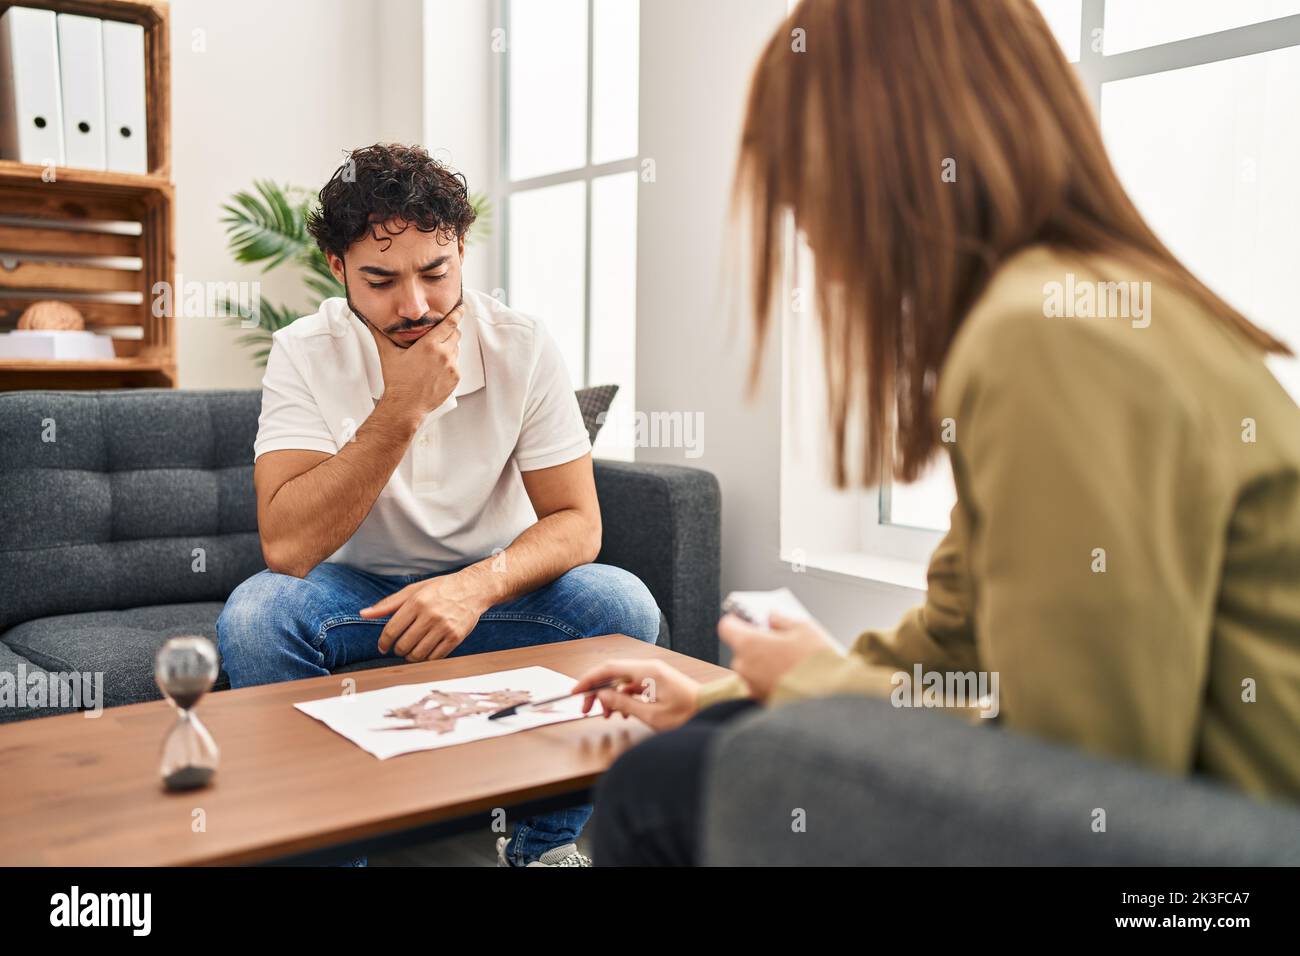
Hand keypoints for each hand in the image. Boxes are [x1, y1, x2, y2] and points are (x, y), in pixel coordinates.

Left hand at [360, 570, 487, 661]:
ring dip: (410, 656)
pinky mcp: (456, 637)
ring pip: (418, 654)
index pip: (392, 630)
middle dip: (397, 650)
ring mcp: (444, 627)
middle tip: (399, 647)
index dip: (384, 642)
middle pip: (403, 645)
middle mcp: (431, 615)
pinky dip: (426, 658)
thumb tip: (363, 614)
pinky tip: (426, 651)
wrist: (473, 589)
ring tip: (412, 650)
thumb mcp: (414, 590)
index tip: (383, 647)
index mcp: (417, 602)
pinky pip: (435, 657)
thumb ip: (388, 604)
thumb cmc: (440, 589)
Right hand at [371, 302, 464, 423]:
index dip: (457, 313)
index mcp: (429, 345)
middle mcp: (443, 354)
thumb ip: (380, 334)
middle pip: (455, 334)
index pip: (450, 323)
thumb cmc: (397, 381)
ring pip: (456, 349)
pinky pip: (456, 365)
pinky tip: (435, 370)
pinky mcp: (455, 378)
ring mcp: (451, 367)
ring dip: (448, 349)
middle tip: (438, 336)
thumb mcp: (388, 354)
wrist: (406, 405)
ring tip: (432, 358)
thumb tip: (369, 321)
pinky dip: (448, 364)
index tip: (460, 308)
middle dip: (449, 332)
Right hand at [571, 658, 701, 731]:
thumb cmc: (687, 713)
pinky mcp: (658, 683)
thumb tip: (601, 696)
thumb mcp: (651, 714)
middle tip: (586, 709)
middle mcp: (649, 668)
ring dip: (610, 697)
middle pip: (613, 674)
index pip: (609, 669)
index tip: (575, 692)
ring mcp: (654, 674)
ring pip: (622, 682)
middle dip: (597, 691)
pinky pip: (633, 686)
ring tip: (606, 716)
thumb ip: (623, 704)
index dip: (589, 679)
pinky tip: (622, 713)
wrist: (712, 711)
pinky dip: (623, 698)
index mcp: (647, 670)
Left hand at [717, 611, 839, 702]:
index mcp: (750, 644)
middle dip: (756, 644)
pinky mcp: (762, 702)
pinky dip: (770, 681)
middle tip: (779, 642)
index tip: (748, 619)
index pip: (727, 626)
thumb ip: (781, 619)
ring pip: (751, 669)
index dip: (738, 621)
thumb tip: (771, 617)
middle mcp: (745, 667)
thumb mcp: (803, 628)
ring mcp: (752, 687)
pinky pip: (760, 685)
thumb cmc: (817, 661)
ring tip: (789, 663)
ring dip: (763, 664)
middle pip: (741, 649)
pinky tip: (791, 678)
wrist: (831, 699)